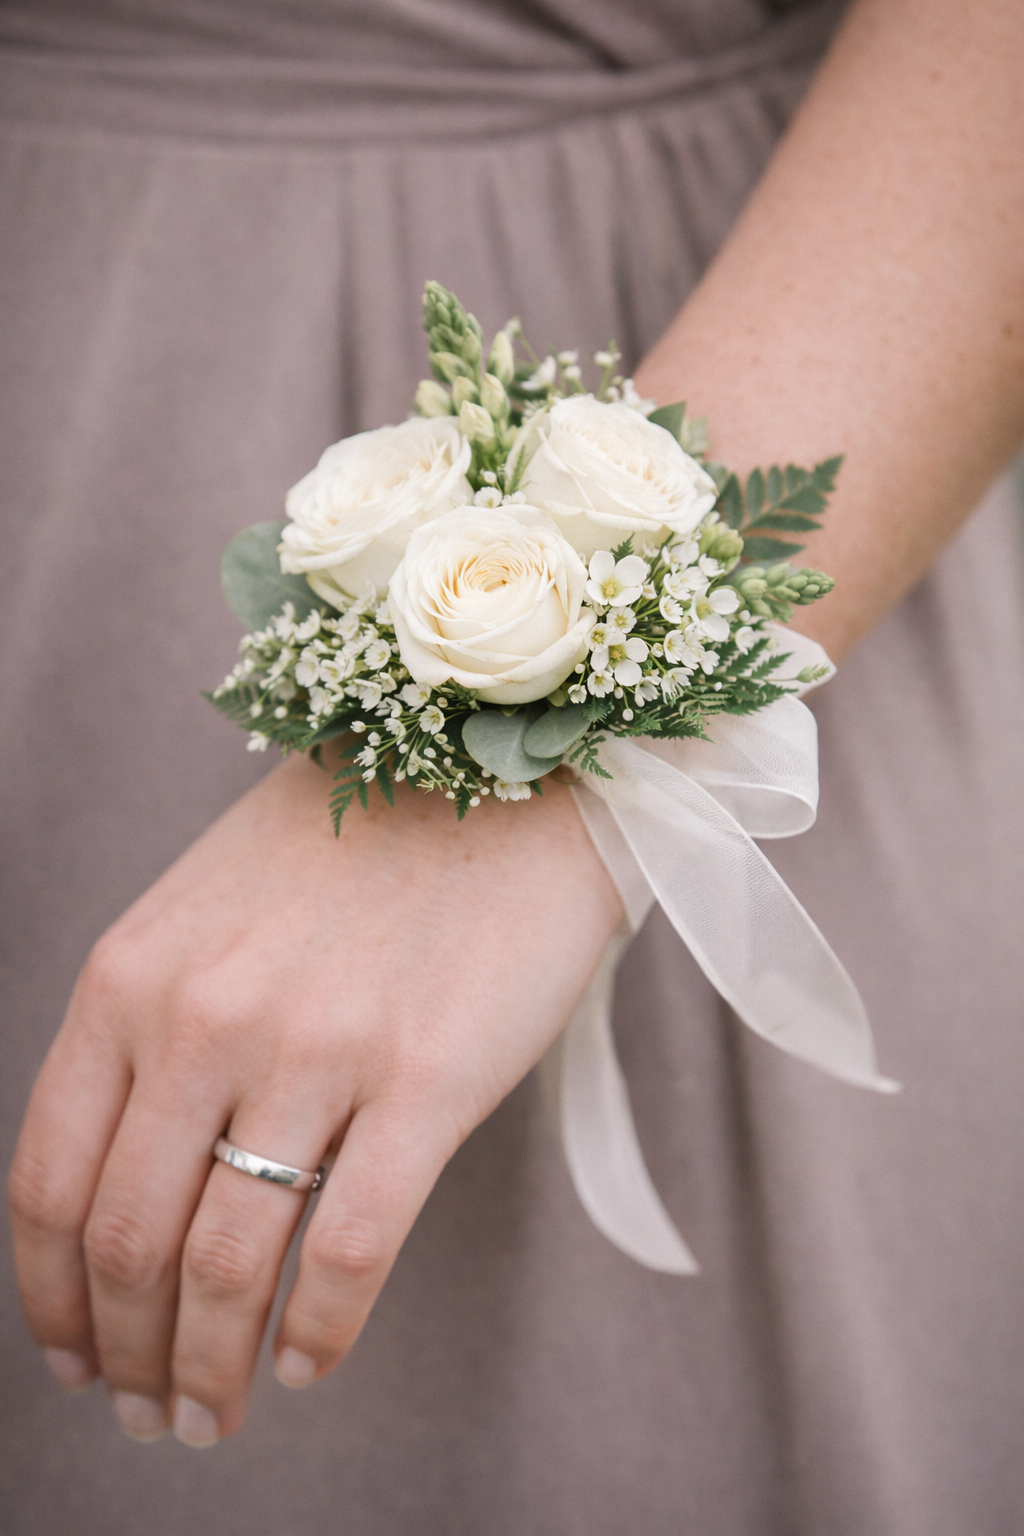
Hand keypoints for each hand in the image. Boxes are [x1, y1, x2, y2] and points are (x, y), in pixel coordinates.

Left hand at [8, 754, 622, 1445]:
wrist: (503, 784)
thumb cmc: (353, 852)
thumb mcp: (206, 918)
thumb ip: (150, 1035)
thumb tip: (124, 1196)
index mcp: (133, 976)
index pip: (49, 1181)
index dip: (51, 1298)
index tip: (74, 1359)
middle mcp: (208, 1015)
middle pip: (131, 1244)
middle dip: (130, 1359)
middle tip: (152, 1413)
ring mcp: (318, 1045)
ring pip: (230, 1266)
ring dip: (211, 1370)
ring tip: (216, 1413)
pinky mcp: (429, 1075)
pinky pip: (350, 1248)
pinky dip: (319, 1333)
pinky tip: (309, 1364)